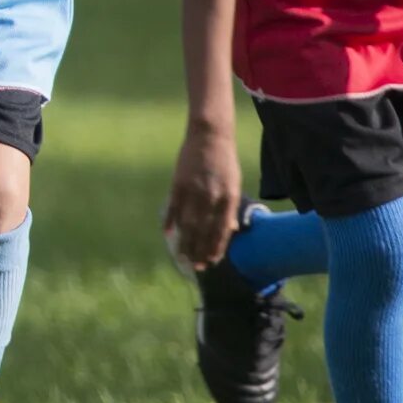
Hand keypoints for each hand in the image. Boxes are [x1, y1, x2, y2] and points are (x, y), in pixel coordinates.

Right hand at [162, 123, 243, 270]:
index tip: (212, 262)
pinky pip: (173, 207)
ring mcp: (194, 190)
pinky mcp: (179, 183)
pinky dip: (170, 221)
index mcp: (229, 198)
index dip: (216, 248)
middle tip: (195, 266)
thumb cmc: (224, 161)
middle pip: (203, 231)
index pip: (222, 231)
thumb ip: (230, 208)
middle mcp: (212, 197)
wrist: (210, 135)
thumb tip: (229, 229)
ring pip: (187, 223)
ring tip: (181, 256)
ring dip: (185, 242)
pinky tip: (168, 234)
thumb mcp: (234, 184)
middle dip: (199, 251)